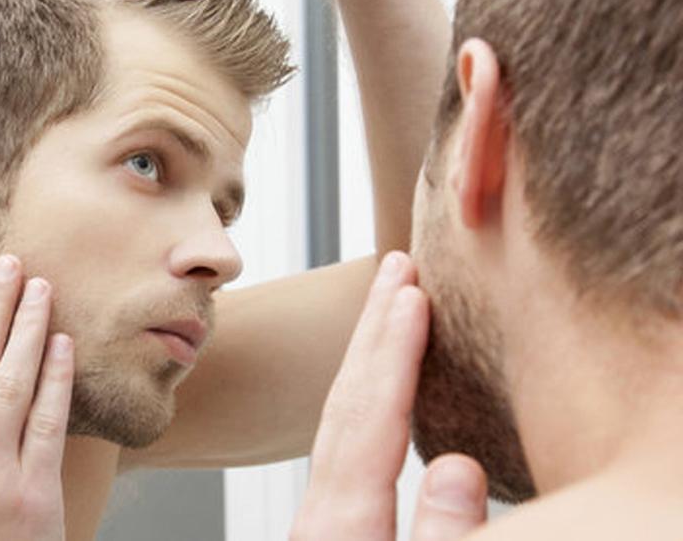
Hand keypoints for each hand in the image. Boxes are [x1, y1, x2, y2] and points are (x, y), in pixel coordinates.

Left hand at [291, 252, 487, 540]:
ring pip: (340, 419)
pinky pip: (346, 442)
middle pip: (347, 403)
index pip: (373, 420)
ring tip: (393, 303)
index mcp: (343, 528)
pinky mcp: (331, 533)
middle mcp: (324, 515)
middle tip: (396, 265)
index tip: (413, 295)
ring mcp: (322, 522)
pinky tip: (383, 383)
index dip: (395, 354)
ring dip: (368, 354)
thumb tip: (457, 463)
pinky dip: (366, 395)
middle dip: (373, 328)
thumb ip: (443, 535)